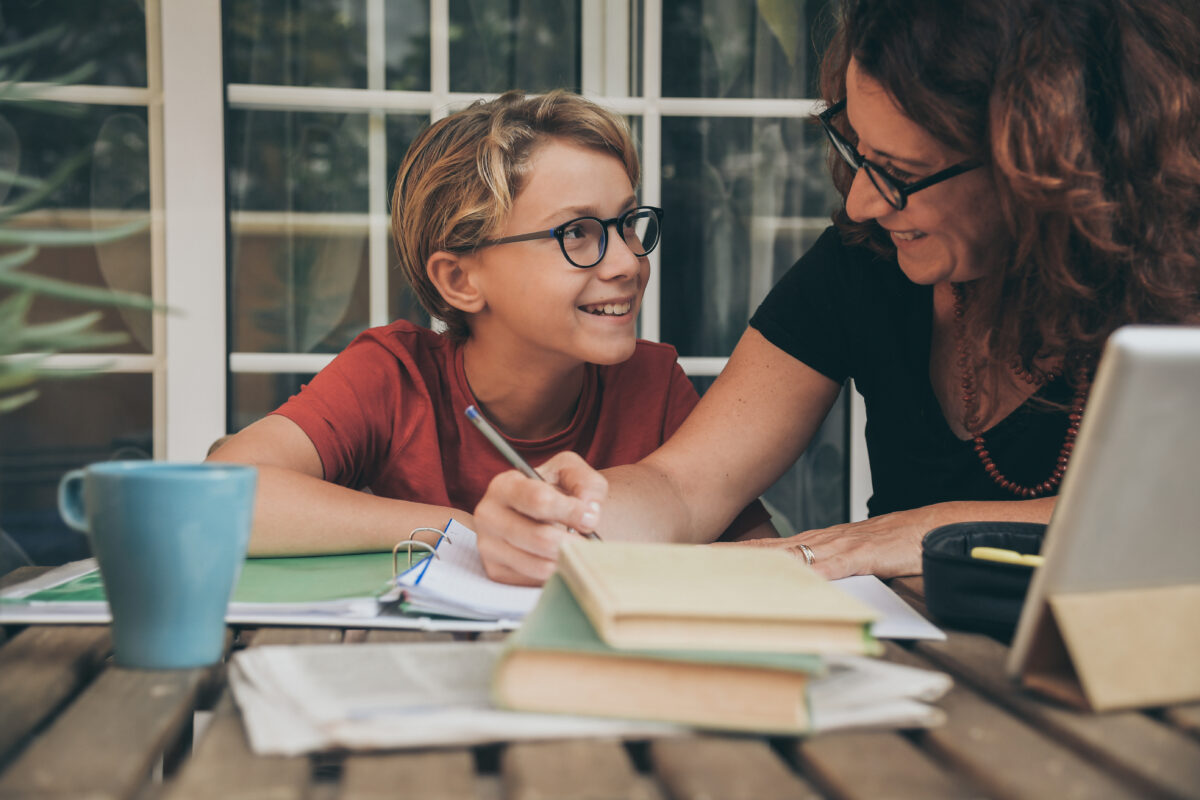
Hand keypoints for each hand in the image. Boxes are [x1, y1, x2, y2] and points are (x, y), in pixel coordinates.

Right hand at [473, 451, 606, 585]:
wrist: (543, 515)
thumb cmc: (557, 490)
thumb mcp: (572, 472)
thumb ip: (586, 483)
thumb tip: (589, 511)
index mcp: (504, 486)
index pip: (539, 501)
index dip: (571, 511)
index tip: (591, 519)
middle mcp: (488, 516)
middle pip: (540, 538)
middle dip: (573, 542)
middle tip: (591, 542)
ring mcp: (488, 546)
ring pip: (540, 565)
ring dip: (568, 560)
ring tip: (580, 551)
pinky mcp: (496, 571)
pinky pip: (535, 581)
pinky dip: (557, 574)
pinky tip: (562, 560)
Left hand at [714, 506, 940, 578]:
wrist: (937, 531)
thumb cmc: (899, 549)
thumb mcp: (856, 567)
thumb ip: (830, 579)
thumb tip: (801, 597)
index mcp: (817, 545)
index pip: (764, 552)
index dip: (732, 558)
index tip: (699, 563)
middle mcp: (821, 542)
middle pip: (764, 551)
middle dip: (726, 558)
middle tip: (688, 563)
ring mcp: (839, 547)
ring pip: (786, 556)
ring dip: (751, 564)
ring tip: (715, 571)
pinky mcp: (861, 556)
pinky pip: (827, 567)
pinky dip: (804, 575)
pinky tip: (781, 583)